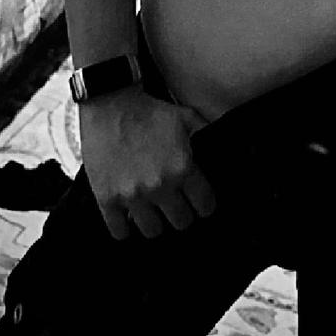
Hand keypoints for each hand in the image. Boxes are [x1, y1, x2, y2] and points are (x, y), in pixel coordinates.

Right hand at [79, 87, 216, 240]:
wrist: (111, 103)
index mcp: (182, 168)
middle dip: (181, 214)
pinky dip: (124, 229)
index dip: (204, 205)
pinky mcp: (107, 198)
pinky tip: (127, 219)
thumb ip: (207, 135)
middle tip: (175, 206)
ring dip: (155, 222)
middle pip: (181, 222)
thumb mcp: (187, 117)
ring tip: (153, 212)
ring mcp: (132, 195)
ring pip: (153, 231)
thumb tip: (228, 147)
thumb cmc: (150, 111)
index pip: (204, 205)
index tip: (199, 203)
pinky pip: (119, 232)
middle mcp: (160, 185)